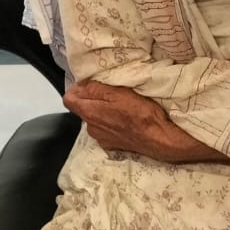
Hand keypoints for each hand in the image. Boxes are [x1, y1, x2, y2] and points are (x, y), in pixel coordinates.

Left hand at [64, 80, 228, 163]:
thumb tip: (79, 85)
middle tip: (110, 92)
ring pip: (95, 119)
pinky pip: (106, 130)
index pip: (69, 99)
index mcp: (89, 113)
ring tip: (120, 106)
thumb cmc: (140, 113)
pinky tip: (125, 120)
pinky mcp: (113, 146)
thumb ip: (94, 89)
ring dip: (103, 112)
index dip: (77, 89)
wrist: (160, 138)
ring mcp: (102, 139)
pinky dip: (112, 123)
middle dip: (92, 100)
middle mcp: (91, 129)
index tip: (89, 84)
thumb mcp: (117, 92)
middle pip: (83, 109)